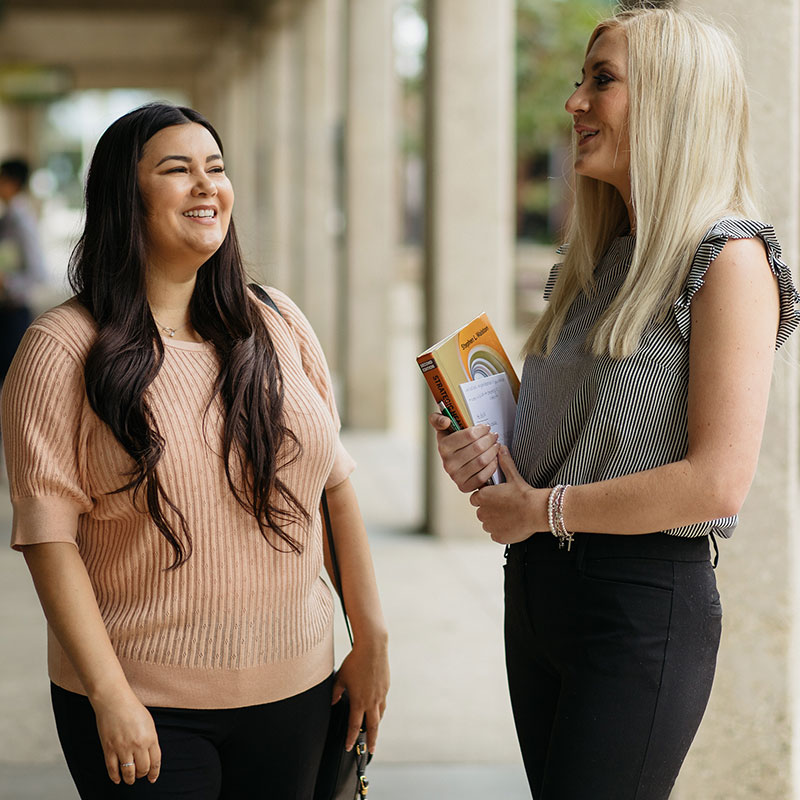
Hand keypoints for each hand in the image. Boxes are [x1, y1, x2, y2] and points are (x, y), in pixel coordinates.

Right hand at [90, 687, 160, 784]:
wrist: (115, 701)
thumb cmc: (132, 709)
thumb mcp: (149, 723)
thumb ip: (150, 739)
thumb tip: (150, 755)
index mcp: (150, 737)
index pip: (155, 761)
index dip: (154, 772)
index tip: (153, 778)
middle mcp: (138, 745)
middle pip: (143, 769)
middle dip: (142, 774)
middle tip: (140, 775)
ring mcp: (123, 748)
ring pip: (128, 772)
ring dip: (130, 779)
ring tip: (130, 779)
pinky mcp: (109, 749)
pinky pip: (112, 769)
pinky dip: (115, 777)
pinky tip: (117, 779)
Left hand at [331, 637, 389, 753]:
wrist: (373, 648)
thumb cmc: (355, 661)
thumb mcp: (341, 677)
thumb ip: (336, 692)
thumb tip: (332, 702)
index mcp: (359, 701)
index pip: (354, 726)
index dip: (351, 738)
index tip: (349, 747)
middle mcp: (371, 701)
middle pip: (372, 727)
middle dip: (371, 741)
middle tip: (370, 751)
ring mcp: (380, 694)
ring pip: (380, 715)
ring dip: (376, 725)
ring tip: (373, 730)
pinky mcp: (386, 686)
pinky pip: (383, 703)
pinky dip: (380, 710)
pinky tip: (377, 709)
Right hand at [429, 413, 499, 492]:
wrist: (453, 462)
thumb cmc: (452, 443)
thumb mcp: (443, 429)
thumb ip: (438, 419)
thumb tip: (446, 421)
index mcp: (444, 446)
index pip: (470, 435)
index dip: (482, 430)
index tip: (486, 427)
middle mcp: (448, 463)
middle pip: (478, 448)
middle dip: (490, 439)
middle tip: (494, 436)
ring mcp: (455, 476)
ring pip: (482, 461)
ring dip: (493, 451)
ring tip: (496, 446)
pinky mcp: (464, 486)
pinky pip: (482, 476)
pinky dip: (492, 466)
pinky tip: (493, 459)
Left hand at [469, 447, 545, 543]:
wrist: (536, 511)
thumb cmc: (524, 494)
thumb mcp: (513, 476)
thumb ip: (504, 462)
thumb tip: (501, 449)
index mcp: (483, 497)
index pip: (475, 498)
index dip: (485, 497)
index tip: (494, 497)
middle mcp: (482, 512)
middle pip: (481, 511)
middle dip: (489, 509)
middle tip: (504, 506)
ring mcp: (489, 526)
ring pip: (487, 523)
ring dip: (494, 520)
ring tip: (509, 515)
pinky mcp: (497, 536)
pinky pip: (495, 534)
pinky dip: (501, 531)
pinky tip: (511, 524)